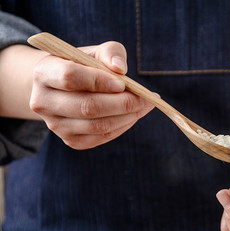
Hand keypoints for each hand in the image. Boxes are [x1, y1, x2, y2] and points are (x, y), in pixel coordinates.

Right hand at [29, 42, 153, 148]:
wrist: (62, 89)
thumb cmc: (82, 65)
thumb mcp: (94, 52)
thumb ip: (110, 53)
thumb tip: (121, 69)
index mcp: (44, 73)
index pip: (71, 77)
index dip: (100, 81)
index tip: (123, 82)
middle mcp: (43, 102)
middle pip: (87, 107)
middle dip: (123, 103)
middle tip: (147, 98)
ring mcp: (55, 126)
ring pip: (98, 126)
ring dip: (128, 116)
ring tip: (145, 105)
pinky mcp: (70, 141)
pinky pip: (102, 137)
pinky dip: (123, 127)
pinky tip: (133, 115)